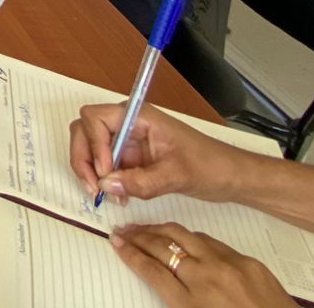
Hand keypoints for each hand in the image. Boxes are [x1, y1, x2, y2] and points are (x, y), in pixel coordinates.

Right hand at [69, 103, 244, 205]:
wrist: (229, 177)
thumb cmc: (210, 165)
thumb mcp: (177, 175)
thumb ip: (141, 181)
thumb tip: (106, 184)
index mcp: (138, 116)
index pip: (95, 118)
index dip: (93, 144)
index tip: (105, 171)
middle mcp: (127, 125)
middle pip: (85, 131)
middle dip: (83, 158)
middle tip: (94, 187)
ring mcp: (127, 142)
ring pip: (90, 148)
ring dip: (90, 171)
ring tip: (105, 195)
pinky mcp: (130, 159)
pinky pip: (104, 166)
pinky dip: (103, 181)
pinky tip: (117, 196)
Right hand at [110, 223, 294, 306]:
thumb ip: (177, 302)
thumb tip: (161, 279)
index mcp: (190, 303)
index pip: (150, 269)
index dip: (129, 253)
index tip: (115, 241)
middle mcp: (205, 279)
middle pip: (161, 247)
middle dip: (138, 236)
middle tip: (123, 230)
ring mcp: (227, 266)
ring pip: (183, 236)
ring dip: (160, 229)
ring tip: (145, 228)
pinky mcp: (246, 261)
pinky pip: (210, 241)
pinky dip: (190, 237)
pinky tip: (182, 237)